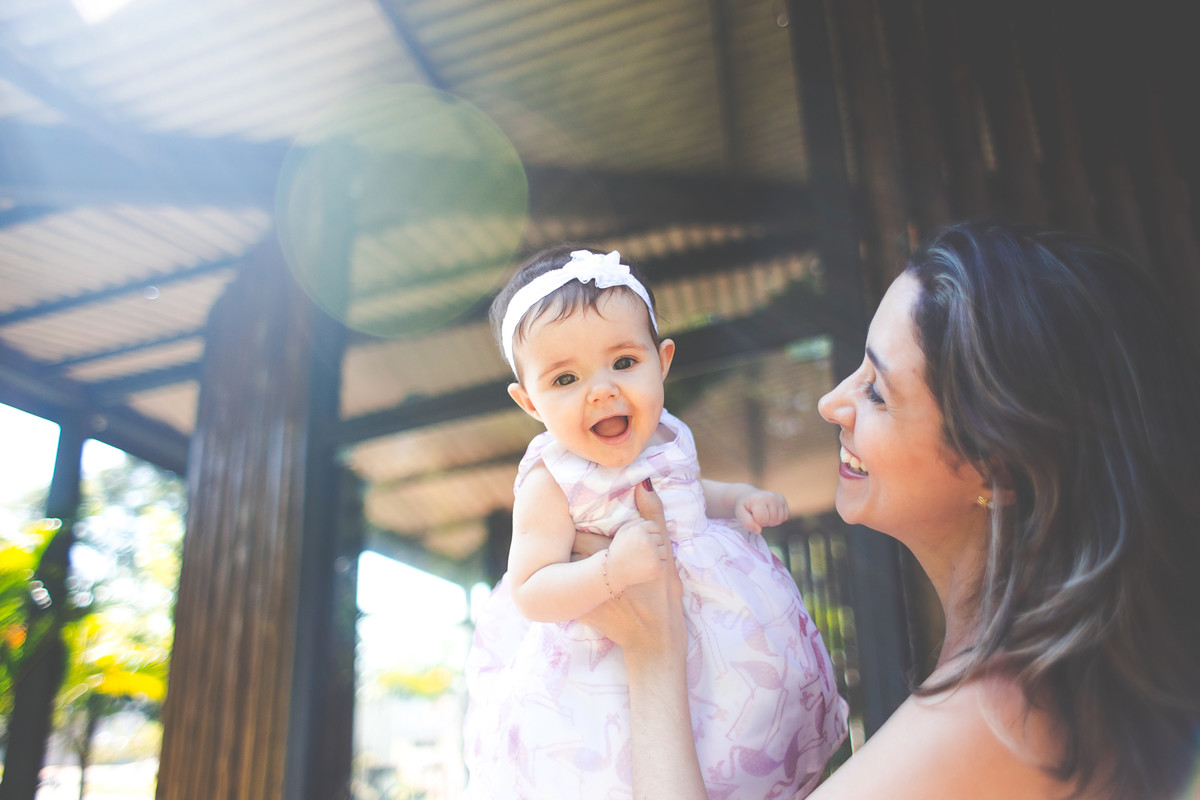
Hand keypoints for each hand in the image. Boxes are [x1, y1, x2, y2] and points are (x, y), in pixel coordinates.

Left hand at [578, 481, 683, 652]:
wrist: (653, 642)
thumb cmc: (661, 597)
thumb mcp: (665, 554)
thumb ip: (653, 516)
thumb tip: (643, 483)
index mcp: (604, 554)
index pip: (576, 524)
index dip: (575, 512)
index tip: (575, 502)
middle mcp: (584, 572)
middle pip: (565, 542)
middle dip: (567, 532)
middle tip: (568, 518)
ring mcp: (576, 592)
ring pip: (561, 563)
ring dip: (565, 554)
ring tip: (566, 541)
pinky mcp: (575, 608)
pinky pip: (561, 585)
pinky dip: (563, 576)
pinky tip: (570, 570)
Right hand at [607, 507, 670, 592]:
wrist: (611, 575)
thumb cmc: (619, 550)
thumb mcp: (627, 527)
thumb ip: (642, 507)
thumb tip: (646, 483)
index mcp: (639, 529)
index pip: (653, 526)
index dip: (646, 535)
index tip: (636, 543)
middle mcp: (646, 540)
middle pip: (660, 538)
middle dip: (651, 545)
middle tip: (637, 553)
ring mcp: (653, 555)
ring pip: (664, 551)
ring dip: (655, 556)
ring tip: (641, 561)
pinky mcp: (657, 568)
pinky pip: (664, 563)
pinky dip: (656, 567)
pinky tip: (644, 569)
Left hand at [735, 488, 788, 533]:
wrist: (749, 495)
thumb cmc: (744, 506)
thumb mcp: (739, 513)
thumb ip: (747, 523)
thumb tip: (759, 531)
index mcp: (759, 499)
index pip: (763, 519)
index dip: (757, 522)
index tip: (752, 516)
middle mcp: (771, 496)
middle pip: (772, 520)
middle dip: (764, 522)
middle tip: (758, 515)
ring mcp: (778, 498)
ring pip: (779, 520)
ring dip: (771, 521)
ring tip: (764, 514)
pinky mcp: (783, 500)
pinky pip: (785, 517)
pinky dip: (778, 518)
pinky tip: (770, 513)